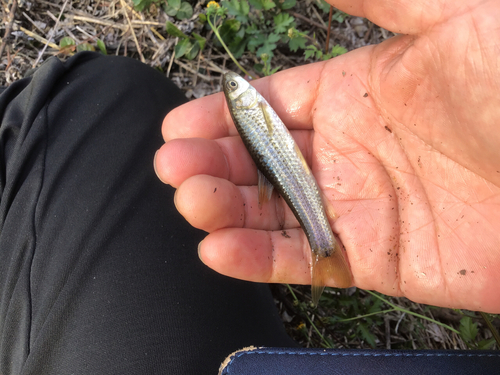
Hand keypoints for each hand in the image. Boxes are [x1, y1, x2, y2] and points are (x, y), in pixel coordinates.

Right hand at [155, 0, 499, 312]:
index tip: (180, 123)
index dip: (220, 115)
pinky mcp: (378, 259)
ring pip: (273, 213)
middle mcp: (348, 152)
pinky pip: (305, 260)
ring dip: (225, 209)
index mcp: (355, 93)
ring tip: (191, 200)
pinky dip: (259, 259)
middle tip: (174, 165)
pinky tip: (219, 248)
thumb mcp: (450, 15)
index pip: (268, 106)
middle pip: (260, 161)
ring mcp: (360, 207)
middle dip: (211, 161)